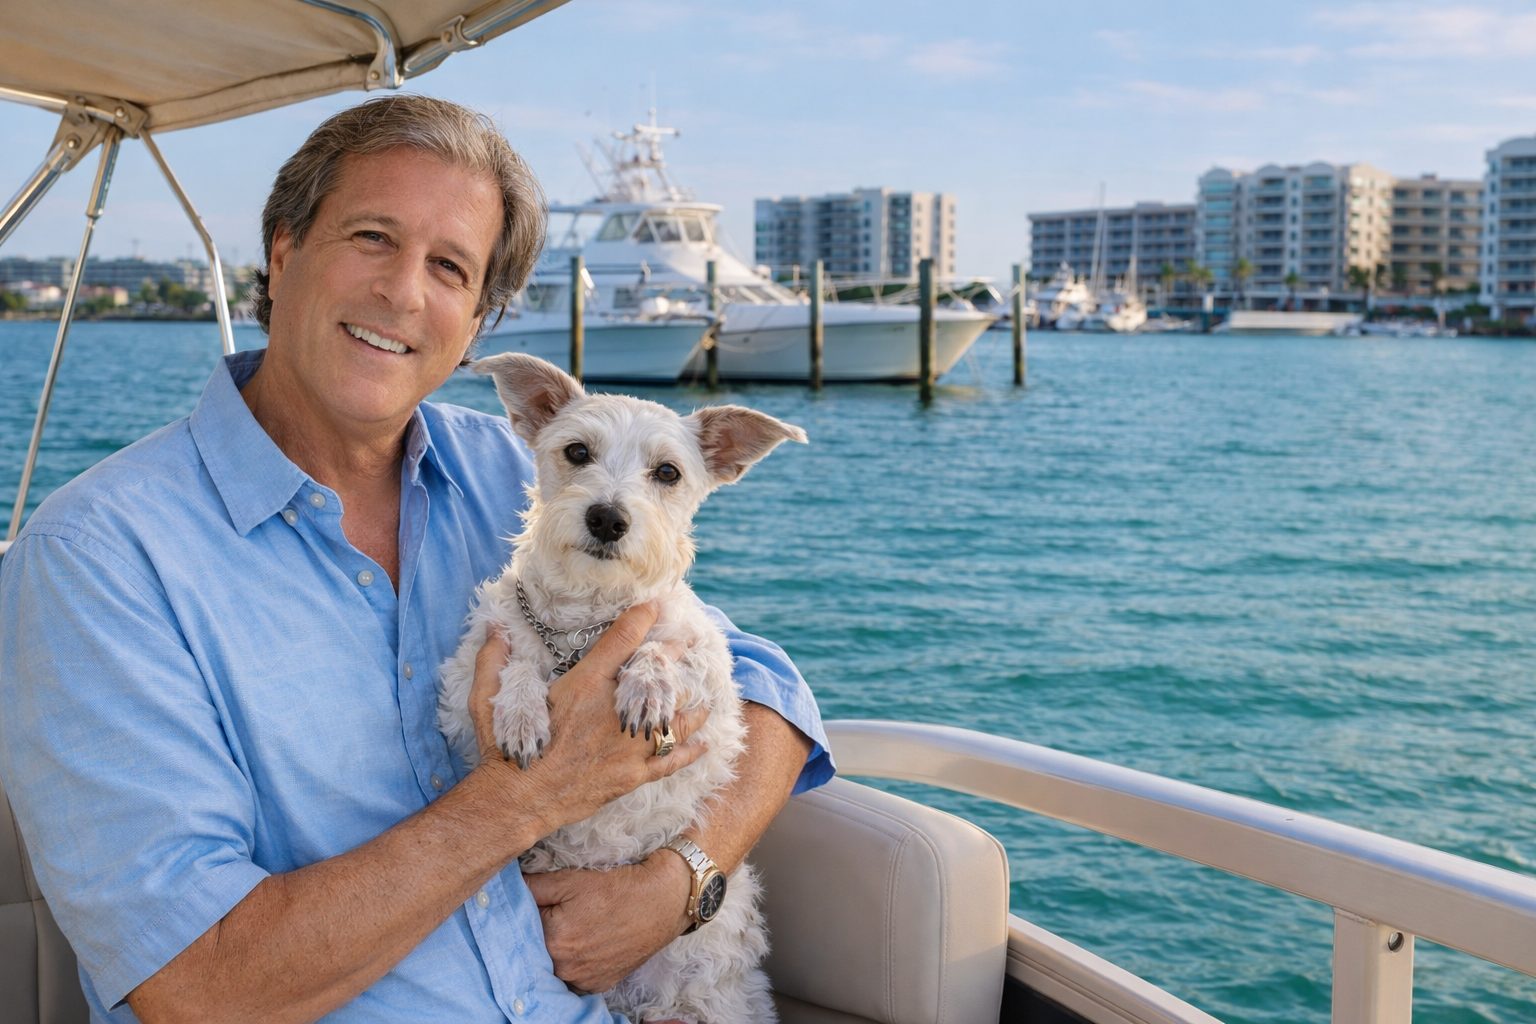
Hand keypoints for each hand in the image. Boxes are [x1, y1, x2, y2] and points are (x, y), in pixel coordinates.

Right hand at [468, 603, 709, 834]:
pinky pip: (671, 761)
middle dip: (674, 655)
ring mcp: (627, 745)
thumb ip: (493, 660)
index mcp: (585, 686)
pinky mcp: (632, 775)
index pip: (622, 641)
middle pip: (656, 675)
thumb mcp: (489, 698)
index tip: (656, 605)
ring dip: (690, 705)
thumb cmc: (504, 748)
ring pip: (674, 718)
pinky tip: (703, 744)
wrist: (517, 800)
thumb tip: (493, 627)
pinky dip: (690, 751)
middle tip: (687, 642)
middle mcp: (613, 711)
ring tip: (703, 696)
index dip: (642, 618)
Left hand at [524, 848, 692, 992]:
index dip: (526, 913)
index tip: (536, 904)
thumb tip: (506, 889)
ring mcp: (581, 980)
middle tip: (556, 915)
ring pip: (552, 966)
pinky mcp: (597, 985)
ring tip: (573, 928)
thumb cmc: (617, 888)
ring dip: (553, 951)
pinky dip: (572, 964)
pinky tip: (585, 944)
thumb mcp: (570, 879)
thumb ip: (532, 887)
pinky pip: (572, 977)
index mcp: (553, 939)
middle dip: (538, 933)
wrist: (662, 902)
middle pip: (535, 950)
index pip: (521, 927)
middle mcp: (564, 967)